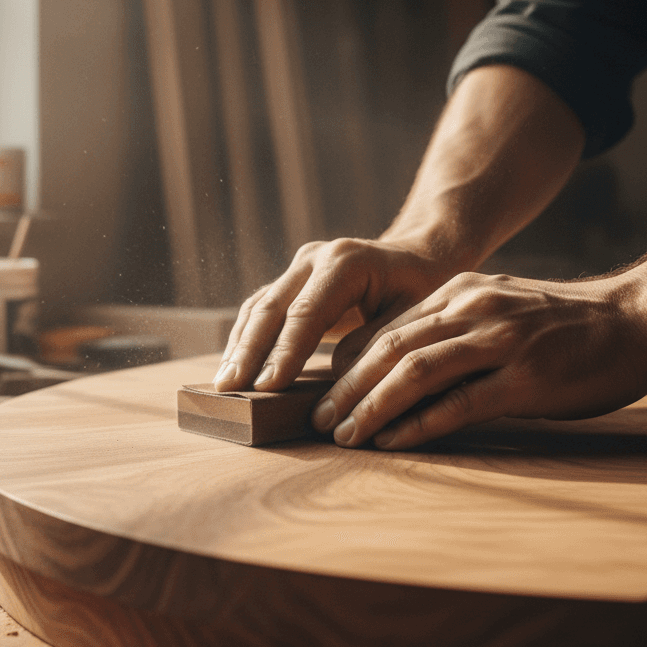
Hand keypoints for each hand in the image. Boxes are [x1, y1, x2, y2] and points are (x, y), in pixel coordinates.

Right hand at [214, 238, 446, 392]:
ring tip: (224, 385)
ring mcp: (299, 267)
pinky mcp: (291, 282)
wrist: (420, 257)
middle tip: (231, 388)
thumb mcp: (413, 316)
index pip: (307, 312)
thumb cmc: (422, 290)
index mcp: (346, 262)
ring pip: (258, 307)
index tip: (267, 386)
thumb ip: (376, 343)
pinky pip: (260, 310)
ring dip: (239, 347)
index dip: (285, 351)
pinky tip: (234, 368)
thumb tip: (337, 375)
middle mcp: (315, 258)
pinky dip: (245, 340)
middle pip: (272, 307)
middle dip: (249, 351)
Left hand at [312, 270, 646, 448]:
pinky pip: (459, 404)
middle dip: (347, 388)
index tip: (326, 393)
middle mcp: (471, 310)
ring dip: (371, 407)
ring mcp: (499, 341)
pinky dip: (418, 424)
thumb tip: (405, 370)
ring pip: (414, 372)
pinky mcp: (526, 377)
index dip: (349, 364)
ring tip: (344, 436)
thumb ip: (455, 330)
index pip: (387, 329)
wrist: (638, 318)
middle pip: (389, 349)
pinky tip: (392, 442)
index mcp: (459, 293)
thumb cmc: (566, 324)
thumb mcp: (501, 309)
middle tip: (319, 419)